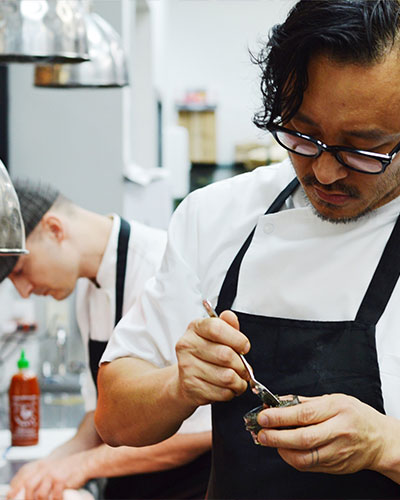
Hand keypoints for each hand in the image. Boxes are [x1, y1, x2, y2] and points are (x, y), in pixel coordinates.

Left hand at [7, 453, 89, 499]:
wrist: (85, 462)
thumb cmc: (71, 469)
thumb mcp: (54, 469)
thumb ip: (44, 478)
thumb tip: (36, 493)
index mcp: (42, 468)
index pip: (24, 480)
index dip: (18, 490)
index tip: (16, 498)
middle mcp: (45, 470)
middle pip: (29, 487)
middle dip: (28, 499)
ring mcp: (53, 475)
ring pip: (40, 494)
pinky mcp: (61, 480)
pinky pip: (54, 496)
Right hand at [175, 310, 249, 406]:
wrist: (186, 379)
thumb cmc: (206, 355)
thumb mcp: (217, 335)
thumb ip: (227, 325)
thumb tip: (230, 317)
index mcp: (195, 327)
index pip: (217, 328)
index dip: (237, 339)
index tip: (244, 347)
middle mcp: (187, 345)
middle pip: (225, 355)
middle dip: (242, 365)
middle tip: (244, 368)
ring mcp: (187, 367)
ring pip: (226, 377)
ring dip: (239, 381)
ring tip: (238, 379)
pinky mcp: (191, 387)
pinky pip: (222, 392)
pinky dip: (231, 392)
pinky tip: (228, 388)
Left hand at [255, 393, 393, 474]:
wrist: (379, 440)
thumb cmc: (355, 415)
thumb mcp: (333, 399)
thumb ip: (305, 402)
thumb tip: (279, 402)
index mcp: (337, 409)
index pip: (304, 415)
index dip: (280, 416)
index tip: (264, 416)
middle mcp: (338, 431)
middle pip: (303, 438)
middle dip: (277, 436)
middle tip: (261, 432)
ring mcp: (338, 451)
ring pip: (305, 457)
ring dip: (282, 450)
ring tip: (269, 440)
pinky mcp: (335, 466)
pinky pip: (309, 465)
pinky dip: (292, 458)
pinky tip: (284, 449)